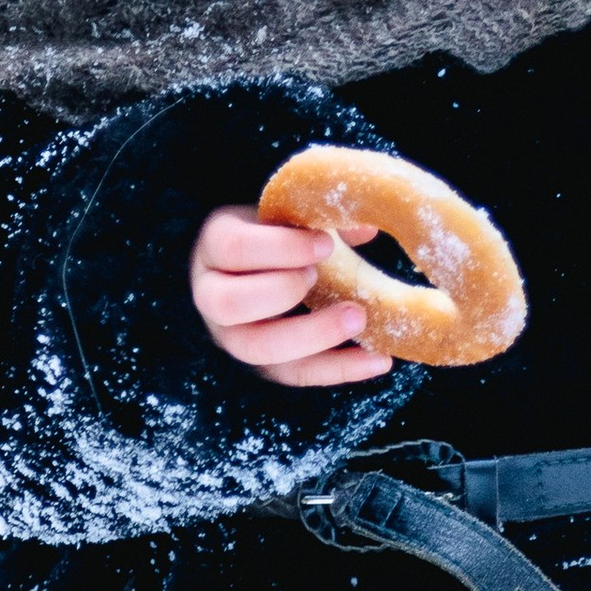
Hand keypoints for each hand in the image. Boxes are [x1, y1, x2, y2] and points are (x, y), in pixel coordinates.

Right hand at [190, 204, 392, 388]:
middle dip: (281, 291)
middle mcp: (212, 295)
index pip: (234, 248)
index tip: (325, 244)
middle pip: (230, 304)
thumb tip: (364, 226)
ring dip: (312, 335)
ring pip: (258, 349)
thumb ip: (322, 218)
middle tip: (320, 277)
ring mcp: (234, 335)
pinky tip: (379, 359)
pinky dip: (339, 369)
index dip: (280, 248)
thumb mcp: (291, 216)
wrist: (270, 267)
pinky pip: (295, 374)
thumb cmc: (281, 234)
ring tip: (358, 318)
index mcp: (216, 245)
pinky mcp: (264, 364)